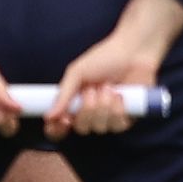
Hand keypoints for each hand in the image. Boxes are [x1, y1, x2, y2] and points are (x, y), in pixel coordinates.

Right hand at [49, 0, 182, 137]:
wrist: (134, 52)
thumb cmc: (104, 57)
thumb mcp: (77, 72)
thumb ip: (63, 95)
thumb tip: (48, 116)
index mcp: (74, 102)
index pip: (59, 127)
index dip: (58, 129)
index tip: (63, 121)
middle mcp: (90, 113)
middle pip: (81, 128)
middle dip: (87, 108)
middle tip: (92, 89)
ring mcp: (108, 117)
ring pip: (99, 128)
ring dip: (103, 106)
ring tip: (109, 86)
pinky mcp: (127, 118)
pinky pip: (117, 126)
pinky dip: (118, 109)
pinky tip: (121, 94)